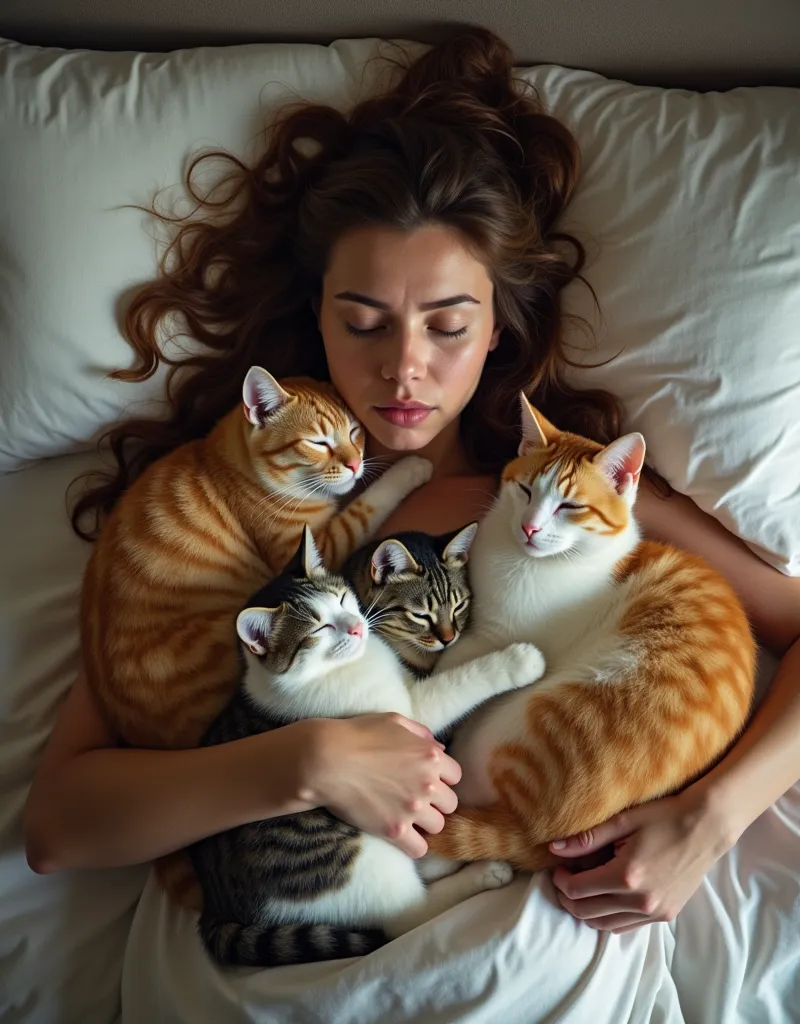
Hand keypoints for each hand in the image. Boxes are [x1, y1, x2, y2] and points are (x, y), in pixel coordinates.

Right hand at [308, 713, 461, 858]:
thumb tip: (440, 747)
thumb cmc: (358, 735)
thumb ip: (421, 733)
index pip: (456, 776)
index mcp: (431, 756)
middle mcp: (428, 784)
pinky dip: (414, 846)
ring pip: (438, 827)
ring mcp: (413, 809)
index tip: (427, 780)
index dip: (442, 778)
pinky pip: (419, 849)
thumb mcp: (394, 721)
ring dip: (425, 824)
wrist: (327, 760)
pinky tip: (403, 837)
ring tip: (408, 818)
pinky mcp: (395, 830)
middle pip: (450, 804)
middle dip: (436, 802)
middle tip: (418, 800)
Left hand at [548, 787, 737, 932]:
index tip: (558, 867)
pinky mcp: (665, 916)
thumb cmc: (664, 817)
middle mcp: (640, 902)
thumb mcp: (622, 821)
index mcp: (626, 876)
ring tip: (581, 888)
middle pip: (587, 912)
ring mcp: (655, 913)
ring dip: (586, 910)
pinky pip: (626, 927)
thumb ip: (586, 839)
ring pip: (605, 926)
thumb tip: (554, 849)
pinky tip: (605, 898)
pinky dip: (608, 918)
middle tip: (564, 878)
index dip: (560, 880)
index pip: (577, 890)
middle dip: (568, 897)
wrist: (706, 826)